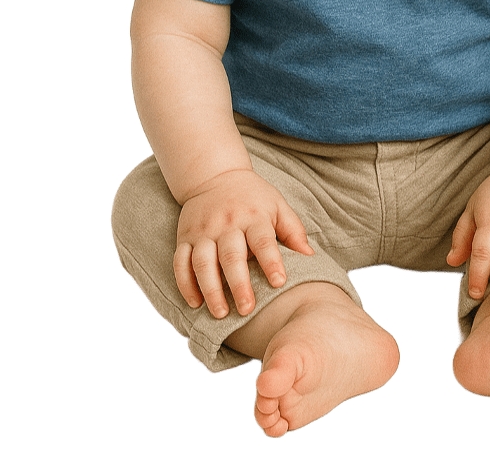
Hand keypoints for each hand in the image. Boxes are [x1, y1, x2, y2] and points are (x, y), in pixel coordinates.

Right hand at [174, 168, 312, 318]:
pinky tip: (195, 303)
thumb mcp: (277, 205)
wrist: (215, 176)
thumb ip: (293, 230)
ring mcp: (203, 232)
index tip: (279, 282)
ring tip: (221, 313)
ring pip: (203, 263)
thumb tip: (309, 257)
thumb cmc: (253, 197)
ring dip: (211, 290)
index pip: (264, 241)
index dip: (271, 262)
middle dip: (239, 285)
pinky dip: (186, 285)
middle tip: (247, 309)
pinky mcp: (185, 238)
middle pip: (232, 256)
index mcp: (254, 216)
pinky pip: (180, 263)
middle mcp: (227, 224)